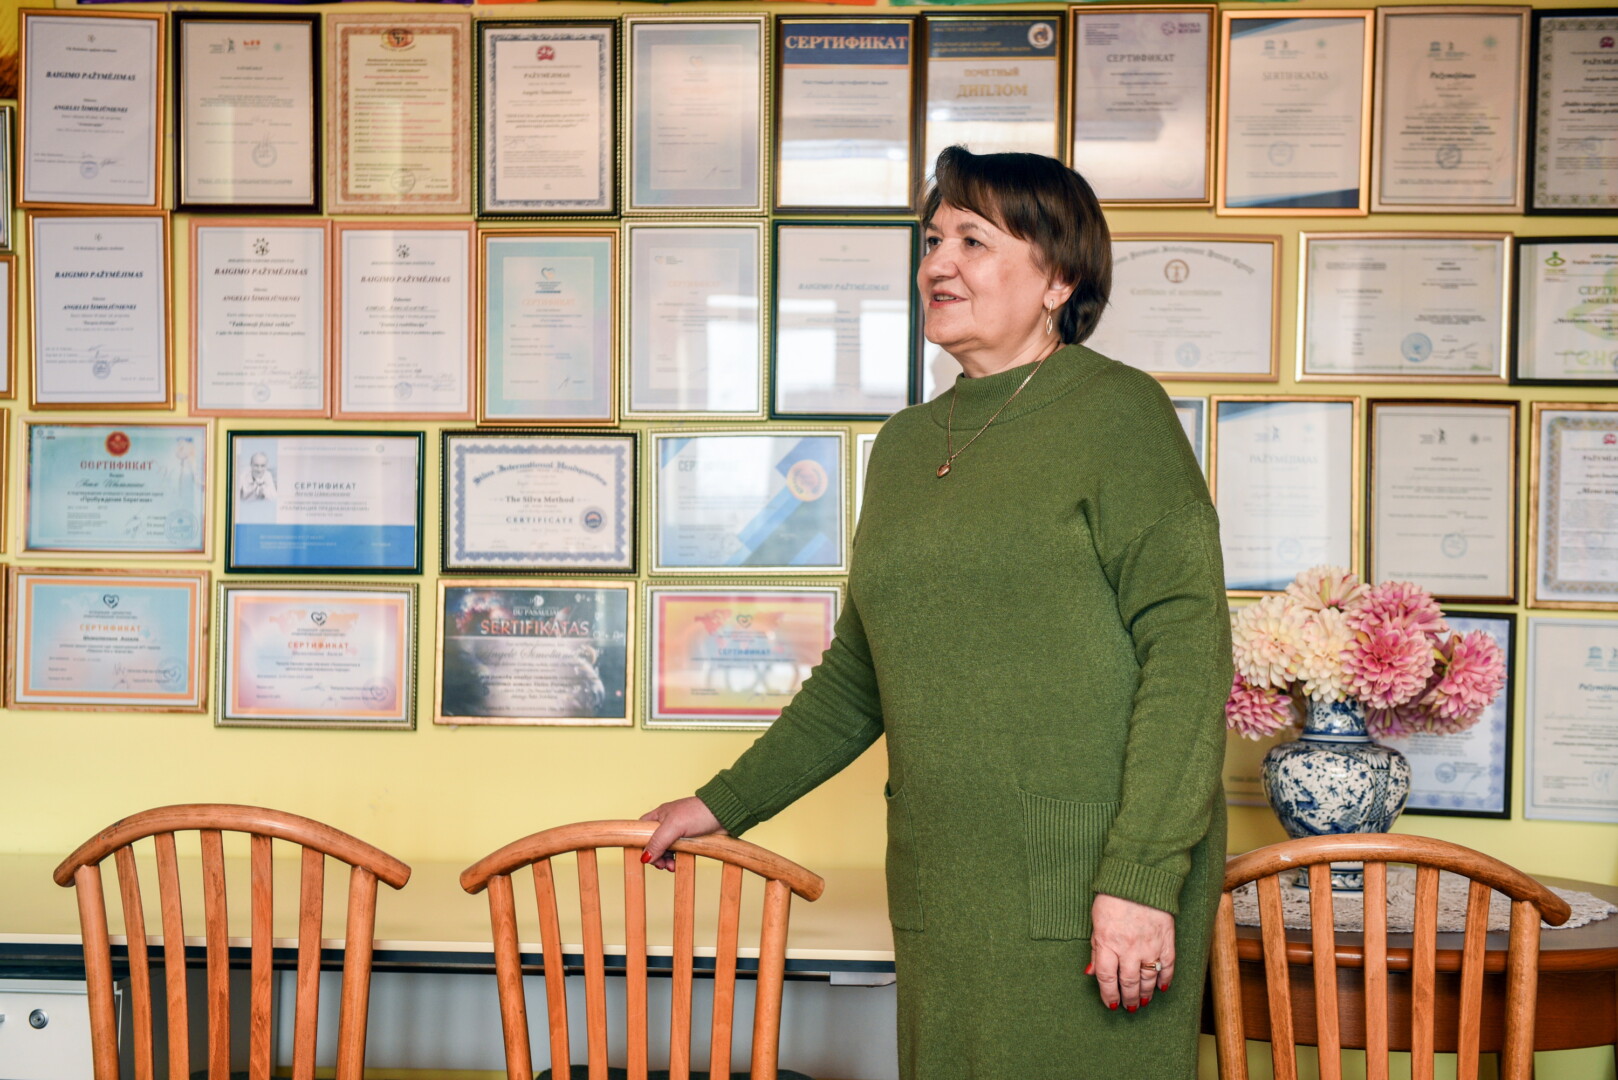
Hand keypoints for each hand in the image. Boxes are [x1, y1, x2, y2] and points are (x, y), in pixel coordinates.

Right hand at [638, 797, 726, 871]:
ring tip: (671, 866)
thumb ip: (658, 841)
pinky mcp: (689, 840)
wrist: (724, 814)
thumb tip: (645, 858)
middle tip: (662, 865)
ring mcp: (678, 833)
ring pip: (665, 850)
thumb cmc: (698, 813)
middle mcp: (667, 824)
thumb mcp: (674, 826)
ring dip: (666, 860)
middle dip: (656, 856)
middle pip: (653, 844)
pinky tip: (678, 864)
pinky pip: (678, 853)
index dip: (641, 844)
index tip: (647, 856)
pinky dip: (676, 860)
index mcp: (659, 816)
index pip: (642, 830)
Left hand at [1087, 893, 1174, 1011]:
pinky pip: (1167, 966)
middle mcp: (1129, 949)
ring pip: (1148, 978)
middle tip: (1129, 1007)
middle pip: (1129, 982)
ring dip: (1145, 993)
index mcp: (1108, 943)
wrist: (1139, 878)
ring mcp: (1150, 946)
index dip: (1108, 995)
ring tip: (1142, 1001)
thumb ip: (1096, 949)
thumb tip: (1091, 972)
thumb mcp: (1096, 922)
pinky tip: (1161, 987)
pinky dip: (1165, 979)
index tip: (1110, 1004)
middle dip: (1128, 998)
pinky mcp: (1166, 940)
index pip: (1107, 979)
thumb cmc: (1112, 898)